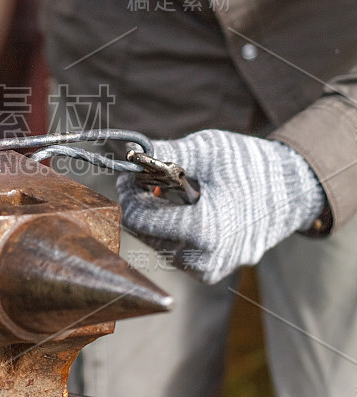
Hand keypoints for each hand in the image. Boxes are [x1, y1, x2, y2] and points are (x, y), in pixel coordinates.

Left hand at [117, 130, 324, 282]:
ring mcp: (208, 270)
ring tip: (169, 191)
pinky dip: (171, 230)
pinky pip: (175, 252)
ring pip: (157, 244)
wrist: (294, 191)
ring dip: (154, 217)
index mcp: (202, 232)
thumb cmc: (252, 166)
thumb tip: (128, 155)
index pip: (138, 219)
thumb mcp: (206, 150)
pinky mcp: (211, 272)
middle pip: (143, 233)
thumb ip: (164, 155)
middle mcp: (204, 260)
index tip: (130, 173)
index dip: (128, 193)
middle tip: (147, 178)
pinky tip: (184, 209)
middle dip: (140, 203)